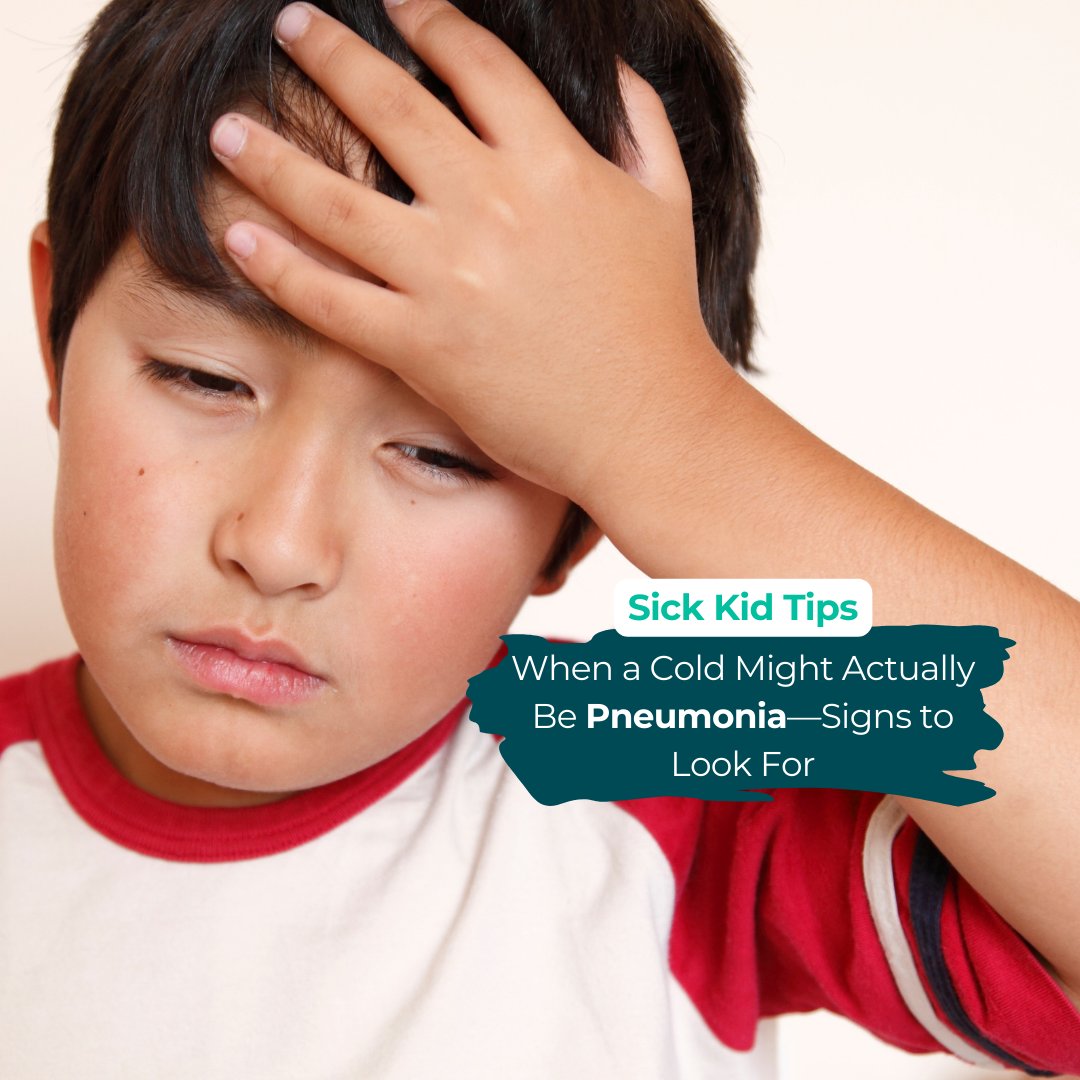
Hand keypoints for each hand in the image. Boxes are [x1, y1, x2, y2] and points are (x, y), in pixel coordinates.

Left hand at [210, 0, 728, 509]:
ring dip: (269, 156)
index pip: (476, 61)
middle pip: (388, 105)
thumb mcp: (667, 202)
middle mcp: (492, 205)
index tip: (396, 5)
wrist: (648, 422)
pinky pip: (329, 298)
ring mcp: (449, 276)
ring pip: (335, 200)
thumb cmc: (659, 318)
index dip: (428, 18)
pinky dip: (276, 267)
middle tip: (292, 23)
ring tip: (226, 130)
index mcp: (554, 162)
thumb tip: (615, 68)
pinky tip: (237, 235)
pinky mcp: (421, 345)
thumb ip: (641, 122)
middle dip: (329, 52)